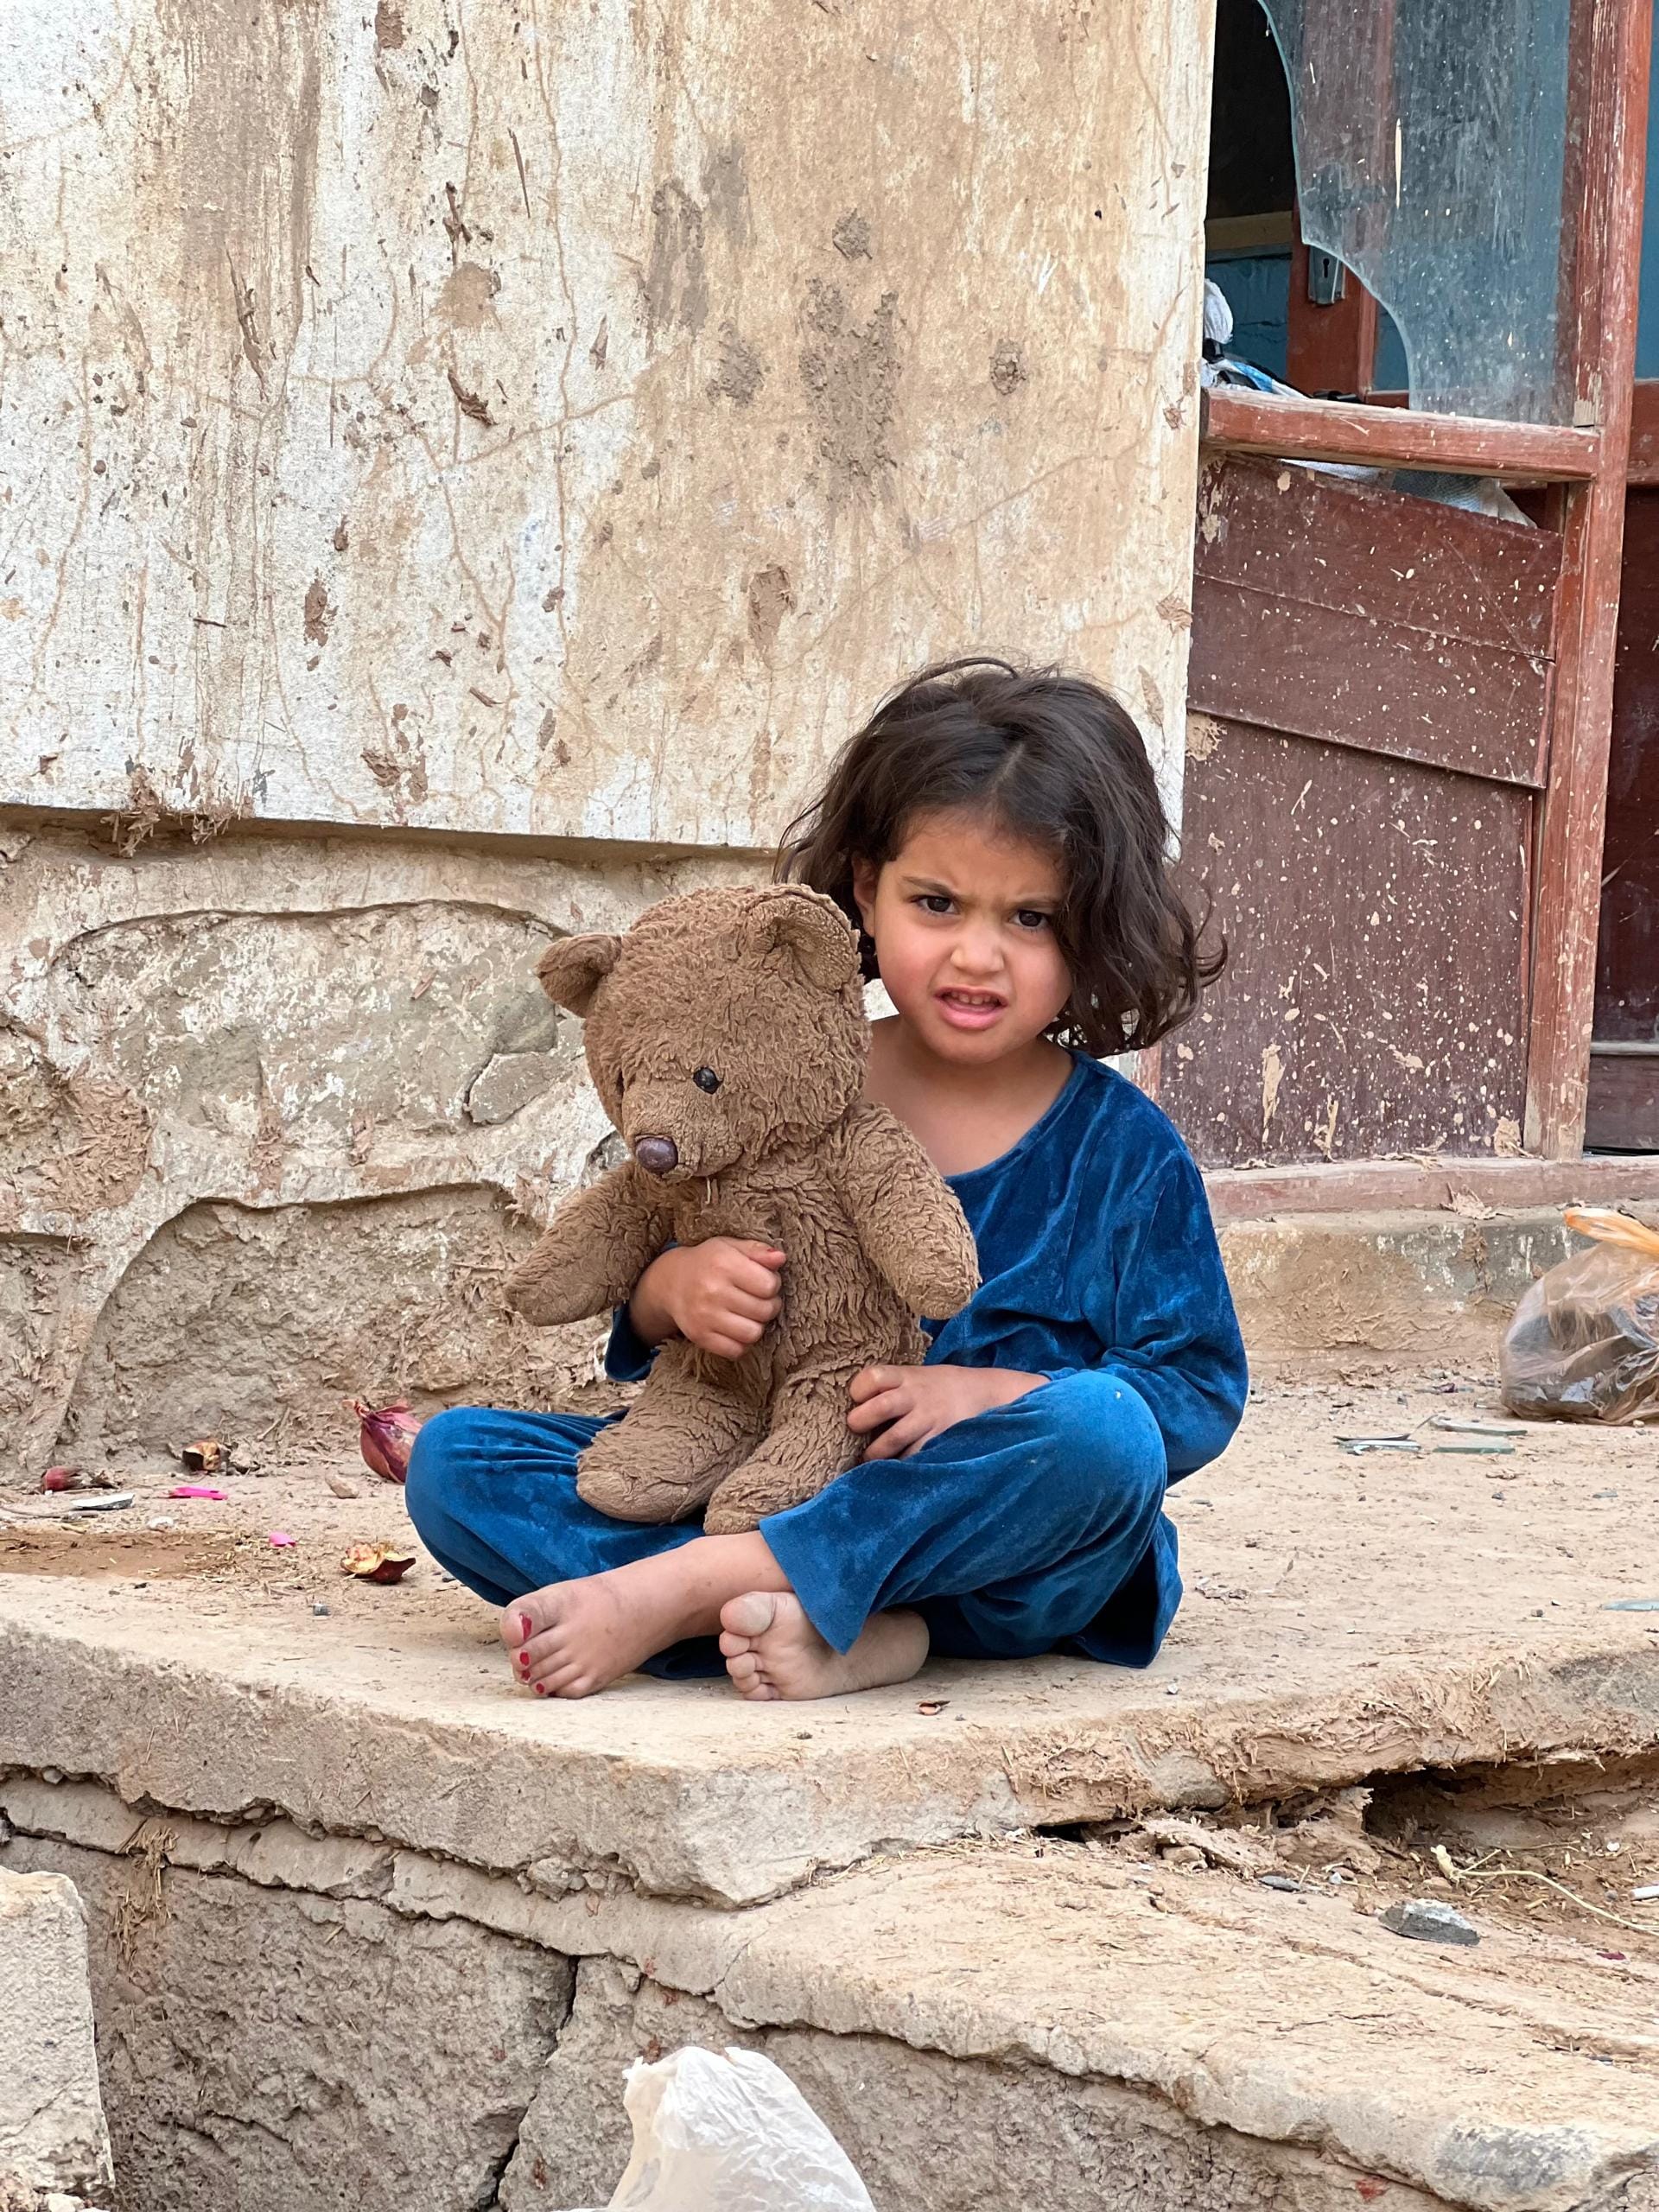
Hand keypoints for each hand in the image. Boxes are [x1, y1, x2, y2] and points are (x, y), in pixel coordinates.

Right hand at [633, 1239, 784, 1360]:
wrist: (671, 1282)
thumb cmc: (708, 1262)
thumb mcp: (730, 1246)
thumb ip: (757, 1250)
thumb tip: (780, 1258)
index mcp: (723, 1264)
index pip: (769, 1285)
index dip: (773, 1284)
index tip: (764, 1282)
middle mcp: (712, 1291)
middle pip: (765, 1311)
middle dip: (769, 1306)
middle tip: (759, 1300)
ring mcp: (704, 1316)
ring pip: (753, 1333)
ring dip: (757, 1325)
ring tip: (750, 1314)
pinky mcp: (699, 1336)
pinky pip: (736, 1351)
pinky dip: (741, 1343)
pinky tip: (737, 1329)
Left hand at [846, 1363, 1045, 1458]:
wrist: (985, 1393)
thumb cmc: (939, 1388)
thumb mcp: (917, 1376)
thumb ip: (890, 1387)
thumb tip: (853, 1409)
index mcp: (906, 1377)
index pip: (873, 1377)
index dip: (858, 1389)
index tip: (856, 1399)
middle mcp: (916, 1396)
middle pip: (881, 1406)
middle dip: (860, 1421)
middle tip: (855, 1429)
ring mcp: (929, 1418)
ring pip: (895, 1438)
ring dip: (877, 1452)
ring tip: (869, 1458)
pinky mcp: (941, 1439)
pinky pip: (916, 1455)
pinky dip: (903, 1463)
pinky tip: (896, 1467)